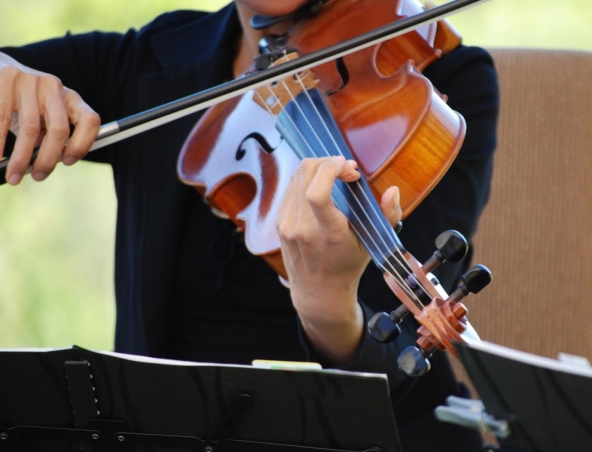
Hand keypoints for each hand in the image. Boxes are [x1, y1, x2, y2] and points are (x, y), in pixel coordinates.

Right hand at [0, 52, 100, 184]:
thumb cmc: (25, 104)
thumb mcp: (44, 116)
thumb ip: (51, 136)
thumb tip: (44, 166)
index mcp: (71, 98)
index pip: (90, 121)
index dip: (83, 144)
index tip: (68, 162)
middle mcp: (54, 87)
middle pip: (60, 129)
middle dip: (49, 159)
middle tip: (38, 177)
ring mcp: (30, 80)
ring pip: (31, 128)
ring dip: (21, 158)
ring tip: (13, 176)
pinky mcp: (6, 78)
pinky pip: (3, 118)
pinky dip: (0, 144)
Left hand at [276, 156, 401, 363]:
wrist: (318, 290)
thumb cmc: (348, 265)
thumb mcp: (373, 244)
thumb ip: (389, 216)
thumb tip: (393, 190)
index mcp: (328, 234)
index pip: (317, 194)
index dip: (330, 169)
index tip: (347, 165)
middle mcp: (302, 229)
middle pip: (306, 176)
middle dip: (328, 162)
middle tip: (347, 169)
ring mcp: (287, 225)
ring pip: (297, 177)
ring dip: (318, 167)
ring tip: (336, 174)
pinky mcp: (279, 221)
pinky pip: (291, 187)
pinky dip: (307, 178)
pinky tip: (321, 184)